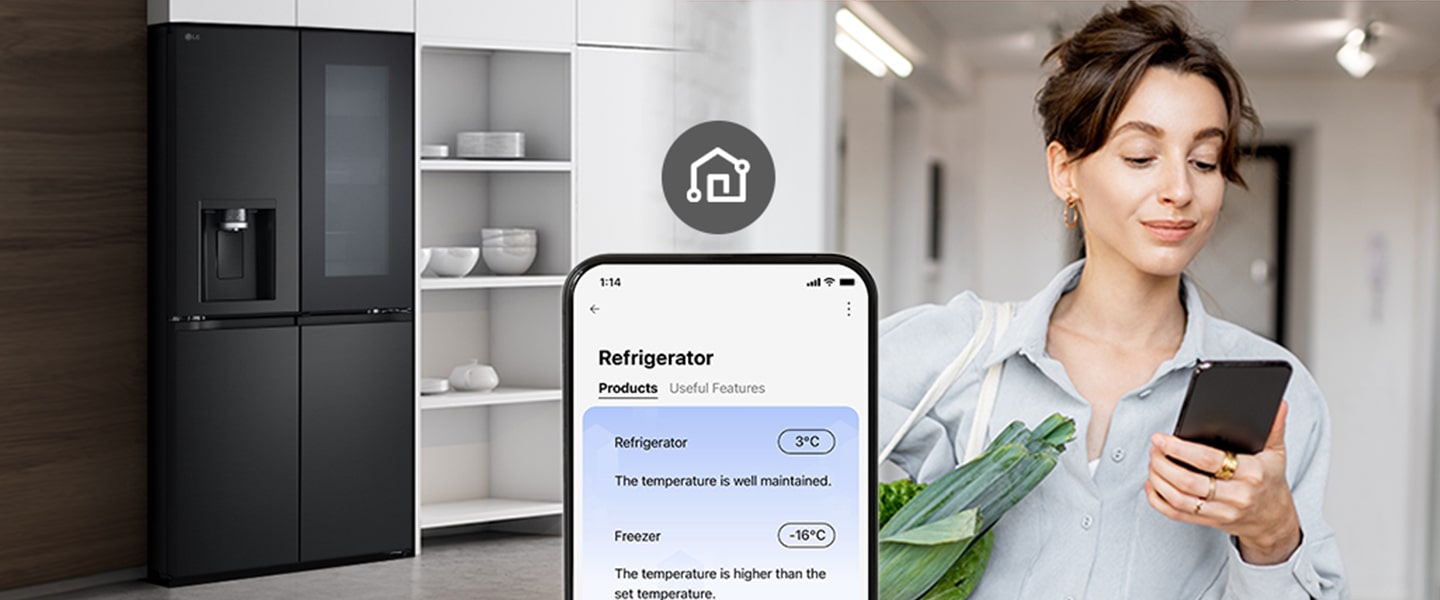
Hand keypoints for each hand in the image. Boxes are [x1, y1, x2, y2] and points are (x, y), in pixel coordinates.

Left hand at [1144, 401, 1301, 564]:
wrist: (1275, 519)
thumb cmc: (1270, 481)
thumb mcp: (1276, 453)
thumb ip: (1274, 428)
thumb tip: (1278, 404)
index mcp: (1251, 473)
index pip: (1209, 460)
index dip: (1180, 449)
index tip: (1161, 438)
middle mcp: (1237, 495)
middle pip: (1189, 481)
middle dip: (1164, 463)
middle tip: (1154, 449)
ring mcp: (1223, 511)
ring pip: (1180, 499)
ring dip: (1159, 480)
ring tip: (1153, 463)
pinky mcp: (1211, 522)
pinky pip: (1177, 514)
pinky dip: (1159, 501)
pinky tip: (1153, 486)